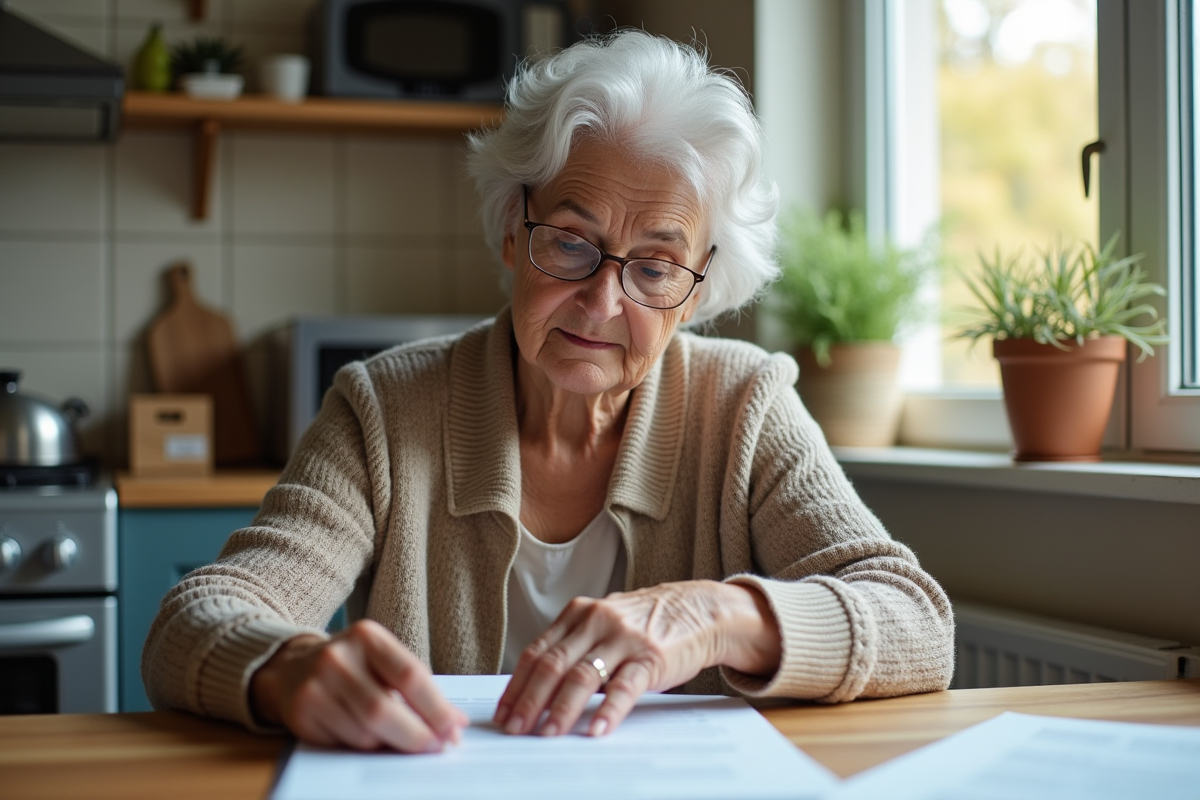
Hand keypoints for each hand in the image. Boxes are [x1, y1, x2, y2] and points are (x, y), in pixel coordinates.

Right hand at [250, 619, 467, 751]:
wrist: (292, 668)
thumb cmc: (352, 666)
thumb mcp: (382, 661)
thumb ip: (416, 687)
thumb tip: (453, 723)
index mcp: (368, 637)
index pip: (410, 675)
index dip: (436, 707)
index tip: (454, 729)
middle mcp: (339, 657)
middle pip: (385, 709)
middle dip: (417, 736)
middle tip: (437, 748)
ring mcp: (316, 684)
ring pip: (365, 731)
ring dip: (389, 743)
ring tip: (398, 739)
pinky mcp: (303, 710)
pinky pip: (345, 741)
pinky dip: (366, 746)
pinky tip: (370, 737)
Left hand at [493, 580, 779, 737]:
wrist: (696, 610)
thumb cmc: (643, 624)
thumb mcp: (601, 625)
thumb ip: (572, 648)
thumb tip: (533, 690)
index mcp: (578, 614)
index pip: (536, 652)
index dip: (516, 685)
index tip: (503, 712)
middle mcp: (597, 621)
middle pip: (552, 664)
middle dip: (529, 700)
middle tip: (515, 728)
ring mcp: (623, 638)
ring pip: (583, 676)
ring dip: (561, 709)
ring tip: (547, 733)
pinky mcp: (650, 656)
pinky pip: (624, 687)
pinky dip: (607, 710)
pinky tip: (596, 729)